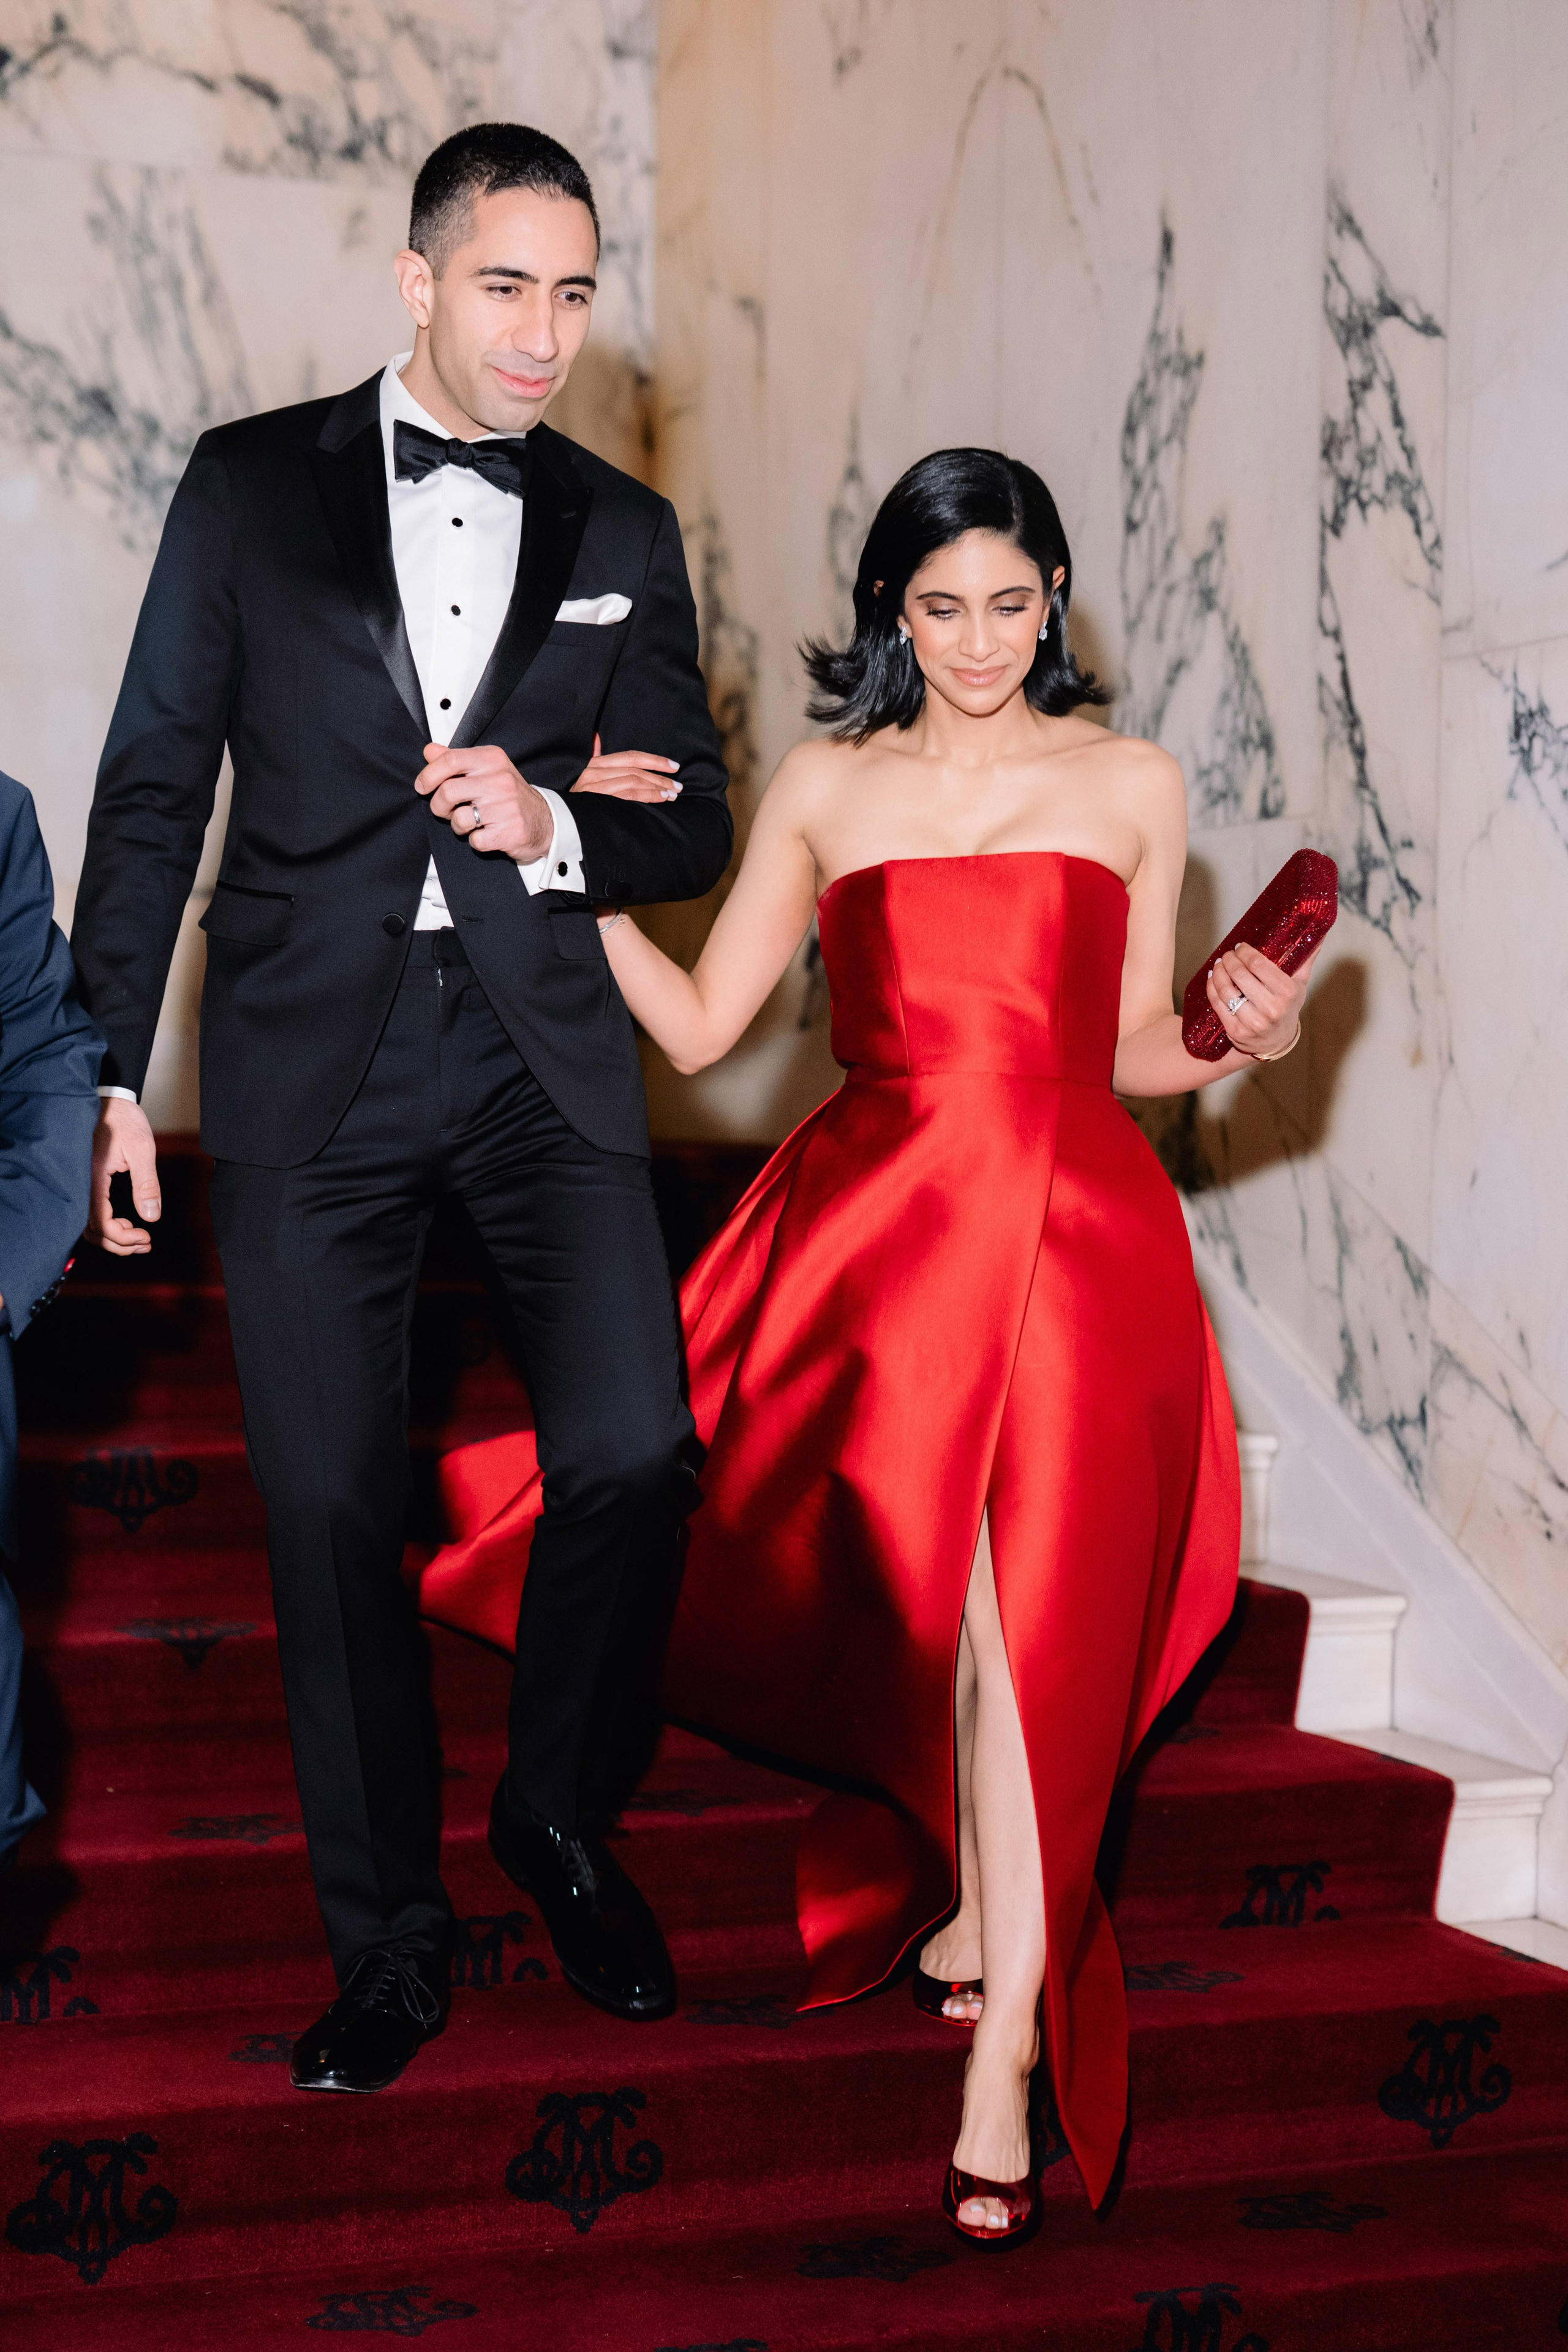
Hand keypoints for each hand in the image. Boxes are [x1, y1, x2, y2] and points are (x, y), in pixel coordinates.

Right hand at [88, 1097, 160, 1255]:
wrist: (109, 1100)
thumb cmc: (124, 1120)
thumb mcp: (142, 1149)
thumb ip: (147, 1184)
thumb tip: (151, 1216)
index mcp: (93, 1180)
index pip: (101, 1223)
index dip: (123, 1238)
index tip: (146, 1237)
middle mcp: (81, 1185)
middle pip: (92, 1231)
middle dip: (119, 1244)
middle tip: (145, 1243)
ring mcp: (80, 1184)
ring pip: (88, 1225)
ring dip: (112, 1237)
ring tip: (138, 1237)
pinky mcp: (84, 1183)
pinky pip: (89, 1213)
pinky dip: (106, 1225)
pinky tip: (125, 1222)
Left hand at [417, 742, 553, 862]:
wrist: (544, 821)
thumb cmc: (508, 794)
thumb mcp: (485, 769)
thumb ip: (455, 759)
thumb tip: (429, 751)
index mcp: (492, 759)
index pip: (450, 760)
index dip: (428, 775)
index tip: (422, 786)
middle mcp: (500, 780)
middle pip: (447, 791)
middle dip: (439, 806)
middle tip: (445, 810)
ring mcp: (506, 807)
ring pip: (459, 819)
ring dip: (457, 825)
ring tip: (470, 822)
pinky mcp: (509, 832)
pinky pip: (475, 840)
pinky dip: (475, 840)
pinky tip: (486, 833)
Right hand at [570, 732, 681, 802]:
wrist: (559, 820)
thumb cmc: (579, 800)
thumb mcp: (587, 777)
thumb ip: (595, 757)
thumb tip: (596, 736)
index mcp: (596, 763)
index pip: (631, 757)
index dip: (654, 760)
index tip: (673, 766)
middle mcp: (595, 771)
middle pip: (635, 769)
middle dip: (660, 777)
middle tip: (678, 785)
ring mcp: (595, 786)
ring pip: (634, 781)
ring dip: (657, 787)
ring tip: (672, 794)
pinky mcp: (598, 800)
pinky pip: (629, 795)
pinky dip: (648, 796)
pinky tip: (661, 798)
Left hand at [1205, 941, 1315, 1058]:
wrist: (1278, 1041)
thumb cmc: (1288, 1007)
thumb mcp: (1300, 984)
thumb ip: (1305, 960)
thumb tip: (1317, 935)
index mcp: (1287, 993)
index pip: (1258, 965)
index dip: (1245, 952)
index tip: (1240, 947)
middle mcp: (1271, 1008)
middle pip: (1240, 974)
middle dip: (1229, 959)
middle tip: (1227, 954)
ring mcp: (1253, 1022)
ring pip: (1226, 989)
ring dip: (1218, 972)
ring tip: (1219, 964)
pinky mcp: (1236, 1031)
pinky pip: (1218, 1004)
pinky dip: (1211, 988)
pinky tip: (1213, 978)